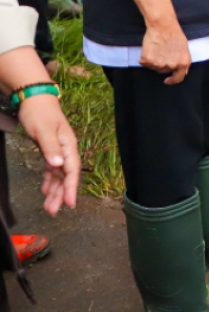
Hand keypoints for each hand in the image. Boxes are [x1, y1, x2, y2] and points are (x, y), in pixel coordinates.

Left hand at [17, 95, 78, 214]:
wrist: (34, 100)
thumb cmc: (40, 113)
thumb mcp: (44, 130)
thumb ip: (50, 148)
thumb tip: (58, 165)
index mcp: (68, 145)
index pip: (71, 170)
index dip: (71, 187)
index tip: (70, 203)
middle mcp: (65, 150)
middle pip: (65, 176)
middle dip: (61, 194)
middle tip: (53, 211)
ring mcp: (57, 151)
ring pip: (58, 176)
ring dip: (54, 191)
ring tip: (49, 208)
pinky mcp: (49, 151)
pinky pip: (51, 171)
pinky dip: (48, 181)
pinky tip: (44, 191)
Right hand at [139, 19, 190, 84]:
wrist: (162, 25)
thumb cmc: (174, 33)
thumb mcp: (184, 48)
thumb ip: (182, 60)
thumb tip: (179, 70)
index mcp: (183, 63)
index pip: (178, 78)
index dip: (172, 80)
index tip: (168, 80)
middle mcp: (172, 65)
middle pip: (164, 71)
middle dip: (162, 63)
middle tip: (162, 52)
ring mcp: (159, 64)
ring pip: (154, 67)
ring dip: (154, 60)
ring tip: (156, 48)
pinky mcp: (148, 60)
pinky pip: (144, 63)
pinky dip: (145, 57)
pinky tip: (149, 48)